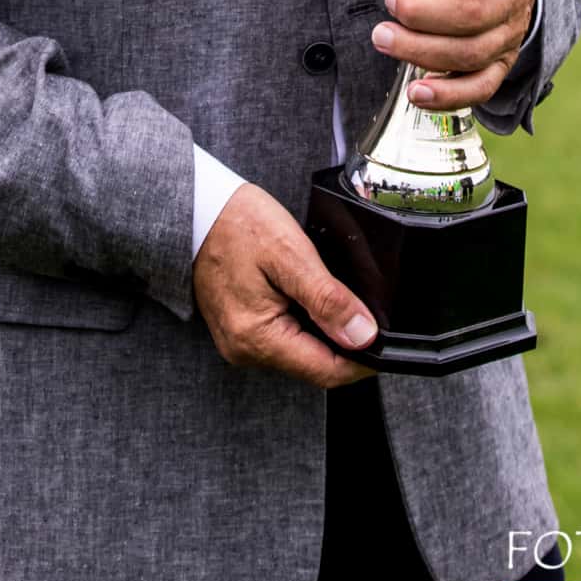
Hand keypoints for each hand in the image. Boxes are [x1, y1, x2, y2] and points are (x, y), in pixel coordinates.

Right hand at [193, 183, 377, 389]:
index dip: (363, 360)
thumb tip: (364, 336)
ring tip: (327, 292)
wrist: (197, 208)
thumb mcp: (290, 254)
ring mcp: (240, 342)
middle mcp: (245, 350)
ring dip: (323, 330)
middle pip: (314, 365)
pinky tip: (305, 294)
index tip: (383, 340)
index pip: (326, 372)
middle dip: (343, 342)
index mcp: (257, 338)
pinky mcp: (240, 330)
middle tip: (358, 304)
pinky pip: (283, 338)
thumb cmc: (236, 224)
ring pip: (301, 352)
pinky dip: (303, 321)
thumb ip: (328, 299)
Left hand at [374, 0, 536, 111]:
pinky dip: (446, 96)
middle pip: (474, 13)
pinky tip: (416, 92)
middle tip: (391, 0)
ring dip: (420, 50)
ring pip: (470, 54)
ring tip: (383, 38)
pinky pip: (478, 89)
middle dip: (423, 12)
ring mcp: (508, 36)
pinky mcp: (499, 67)